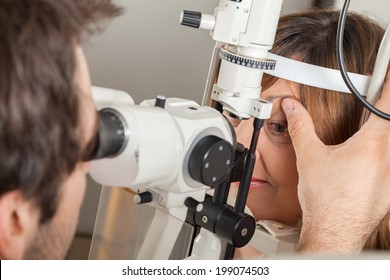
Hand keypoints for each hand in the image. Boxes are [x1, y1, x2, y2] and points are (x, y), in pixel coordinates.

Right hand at [281, 71, 389, 252]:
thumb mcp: (309, 157)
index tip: (387, 74)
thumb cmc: (325, 201)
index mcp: (371, 145)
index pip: (386, 105)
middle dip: (383, 111)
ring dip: (382, 134)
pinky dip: (383, 155)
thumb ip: (301, 126)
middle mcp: (388, 158)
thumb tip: (293, 109)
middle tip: (372, 106)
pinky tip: (367, 162)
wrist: (334, 232)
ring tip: (363, 137)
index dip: (388, 85)